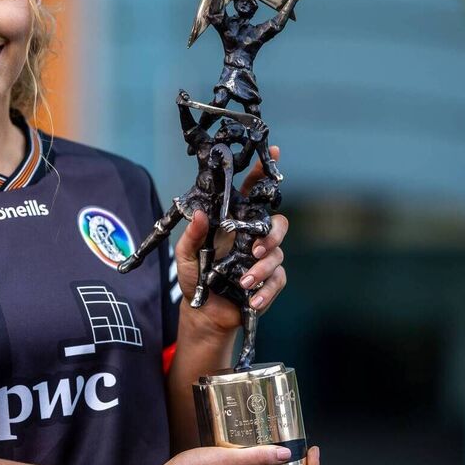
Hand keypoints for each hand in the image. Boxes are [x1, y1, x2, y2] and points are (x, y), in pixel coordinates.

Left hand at [174, 146, 288, 331]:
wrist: (203, 310)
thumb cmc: (195, 275)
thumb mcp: (186, 254)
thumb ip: (193, 235)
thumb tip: (200, 215)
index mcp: (234, 222)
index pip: (252, 192)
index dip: (263, 172)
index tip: (274, 153)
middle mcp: (252, 236)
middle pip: (277, 223)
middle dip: (272, 234)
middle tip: (256, 248)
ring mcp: (262, 257)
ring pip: (278, 253)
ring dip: (262, 268)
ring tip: (244, 280)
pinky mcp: (268, 280)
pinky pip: (277, 280)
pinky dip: (266, 290)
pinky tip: (252, 299)